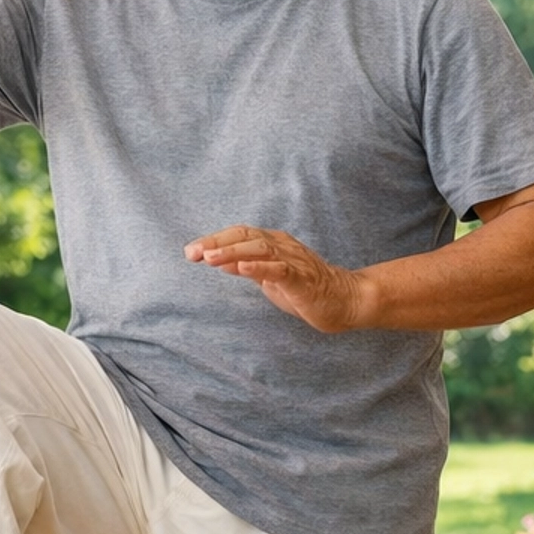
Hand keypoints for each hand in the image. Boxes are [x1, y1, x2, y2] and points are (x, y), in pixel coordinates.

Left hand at [185, 225, 366, 331]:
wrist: (343, 300)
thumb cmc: (304, 288)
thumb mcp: (268, 277)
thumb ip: (246, 267)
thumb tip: (219, 262)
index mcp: (273, 243)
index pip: (239, 233)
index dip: (214, 239)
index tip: (191, 251)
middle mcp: (282, 246)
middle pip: (245, 236)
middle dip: (216, 243)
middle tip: (192, 252)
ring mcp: (293, 261)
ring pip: (260, 248)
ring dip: (233, 252)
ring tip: (210, 258)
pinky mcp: (302, 279)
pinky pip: (279, 270)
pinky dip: (259, 267)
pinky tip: (242, 269)